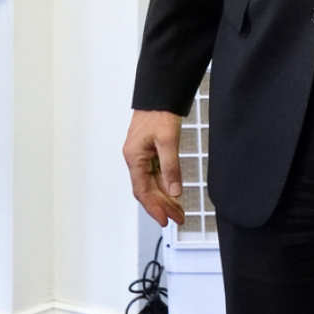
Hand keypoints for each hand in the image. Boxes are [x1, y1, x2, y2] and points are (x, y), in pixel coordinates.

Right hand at [122, 109, 186, 226]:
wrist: (159, 94)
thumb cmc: (158, 112)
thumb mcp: (167, 140)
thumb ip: (171, 167)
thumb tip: (174, 191)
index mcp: (134, 157)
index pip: (142, 190)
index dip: (154, 207)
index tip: (165, 220)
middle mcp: (135, 158)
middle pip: (147, 189)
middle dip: (162, 205)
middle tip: (178, 218)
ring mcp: (141, 155)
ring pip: (151, 183)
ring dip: (164, 197)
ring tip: (178, 210)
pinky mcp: (149, 151)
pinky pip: (155, 174)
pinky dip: (165, 185)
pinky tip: (174, 192)